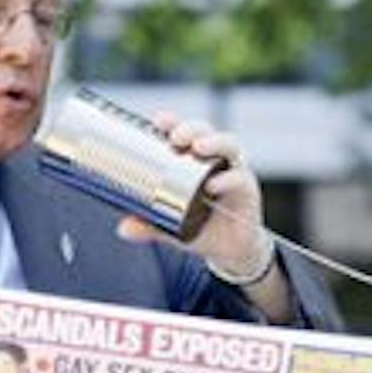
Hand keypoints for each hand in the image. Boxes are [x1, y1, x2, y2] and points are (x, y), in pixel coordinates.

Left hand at [131, 112, 273, 279]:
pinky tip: (213, 185)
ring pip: (229, 146)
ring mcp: (233, 171)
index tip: (159, 122)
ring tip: (198, 147)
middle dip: (191, 128)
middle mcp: (214, 159)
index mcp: (192, 161)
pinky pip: (240, 178)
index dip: (172, 122)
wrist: (231, 250)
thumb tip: (123, 229)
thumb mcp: (170, 227)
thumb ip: (149, 225)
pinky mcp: (248, 189)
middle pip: (205, 131)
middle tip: (176, 137)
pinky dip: (228, 179)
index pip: (182, 133)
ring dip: (214, 142)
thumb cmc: (200, 227)